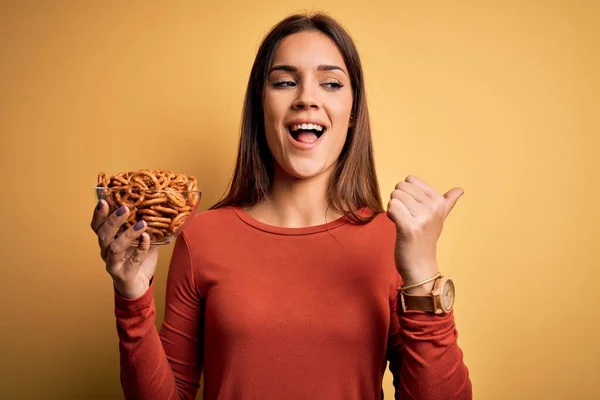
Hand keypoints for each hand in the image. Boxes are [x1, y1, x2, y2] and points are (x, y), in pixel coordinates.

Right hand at [90, 200, 158, 298]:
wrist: (139, 286)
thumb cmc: (137, 260)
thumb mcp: (140, 240)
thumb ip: (143, 226)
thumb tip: (156, 206)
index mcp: (107, 241)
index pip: (97, 226)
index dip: (98, 214)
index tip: (104, 200)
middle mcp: (106, 252)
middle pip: (103, 235)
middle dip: (112, 221)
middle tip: (124, 208)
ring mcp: (113, 265)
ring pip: (115, 248)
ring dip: (128, 234)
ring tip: (142, 224)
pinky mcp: (124, 275)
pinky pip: (132, 261)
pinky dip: (141, 249)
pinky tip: (147, 239)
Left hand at [387, 175, 463, 292]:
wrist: (420, 266)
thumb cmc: (425, 240)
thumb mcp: (439, 218)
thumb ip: (447, 202)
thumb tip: (460, 190)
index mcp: (439, 201)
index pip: (410, 179)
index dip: (406, 193)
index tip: (413, 209)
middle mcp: (433, 208)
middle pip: (400, 187)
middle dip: (398, 201)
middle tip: (407, 218)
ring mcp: (423, 218)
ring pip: (394, 197)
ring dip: (394, 210)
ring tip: (403, 223)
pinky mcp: (409, 228)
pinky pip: (391, 208)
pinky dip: (390, 216)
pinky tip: (397, 227)